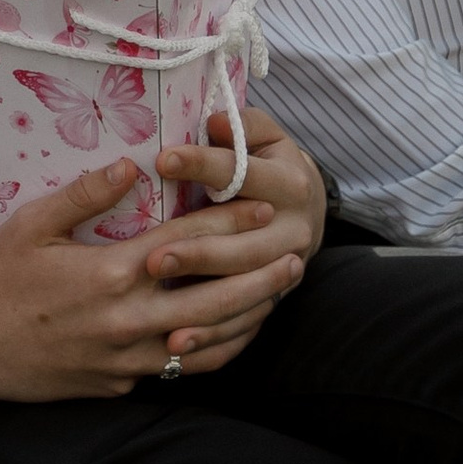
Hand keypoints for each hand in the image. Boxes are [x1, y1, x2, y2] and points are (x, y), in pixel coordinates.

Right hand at [0, 144, 307, 404]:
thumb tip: (130, 163)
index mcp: (108, 272)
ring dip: (246, 318)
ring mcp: (126, 357)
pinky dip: (213, 353)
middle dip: (260, 278)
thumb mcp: (31, 224)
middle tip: (295, 258)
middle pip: (213, 299)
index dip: (229, 224)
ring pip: (206, 342)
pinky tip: (231, 336)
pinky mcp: (121, 382)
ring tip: (276, 297)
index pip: (185, 243)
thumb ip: (84, 194)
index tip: (262, 208)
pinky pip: (180, 370)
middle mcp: (126, 318)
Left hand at [153, 107, 324, 353]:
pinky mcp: (275, 298)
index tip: (162, 160)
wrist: (309, 210)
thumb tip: (214, 120)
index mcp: (290, 183)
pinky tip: (175, 343)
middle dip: (198, 250)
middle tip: (153, 255)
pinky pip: (244, 324)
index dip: (203, 165)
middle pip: (244, 244)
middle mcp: (294, 230)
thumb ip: (241, 125)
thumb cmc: (269, 163)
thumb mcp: (266, 135)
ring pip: (243, 287)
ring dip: (201, 296)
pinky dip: (211, 336)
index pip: (242, 173)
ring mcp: (287, 269)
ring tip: (159, 300)